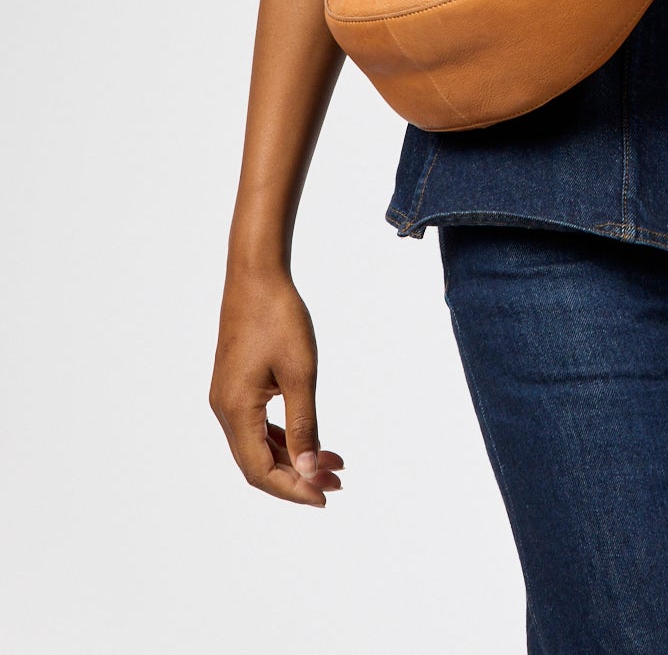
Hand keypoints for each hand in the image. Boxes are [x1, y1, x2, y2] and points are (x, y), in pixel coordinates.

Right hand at [210, 267, 344, 506]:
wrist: (256, 275)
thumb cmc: (279, 318)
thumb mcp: (299, 373)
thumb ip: (304, 425)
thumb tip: (310, 470)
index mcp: (236, 410)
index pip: (261, 471)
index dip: (293, 489)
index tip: (326, 497)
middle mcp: (225, 410)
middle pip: (258, 464)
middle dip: (298, 476)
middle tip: (338, 482)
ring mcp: (228, 398)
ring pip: (259, 445)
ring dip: (294, 457)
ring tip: (334, 463)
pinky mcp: (236, 386)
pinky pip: (257, 425)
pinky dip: (284, 437)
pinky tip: (311, 439)